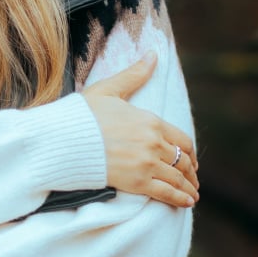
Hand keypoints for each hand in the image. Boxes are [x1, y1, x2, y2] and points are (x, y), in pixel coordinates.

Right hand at [81, 53, 198, 208]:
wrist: (63, 140)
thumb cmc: (83, 114)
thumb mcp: (110, 89)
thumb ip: (135, 75)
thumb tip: (153, 54)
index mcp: (150, 121)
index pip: (182, 139)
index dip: (190, 152)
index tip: (192, 160)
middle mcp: (153, 142)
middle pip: (182, 160)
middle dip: (191, 172)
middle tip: (194, 180)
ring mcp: (146, 164)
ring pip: (177, 177)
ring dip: (189, 188)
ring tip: (192, 195)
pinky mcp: (136, 182)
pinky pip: (166, 192)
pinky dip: (180, 198)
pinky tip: (187, 202)